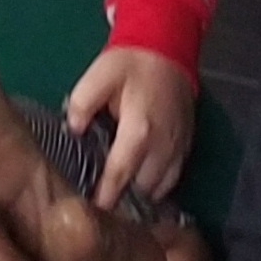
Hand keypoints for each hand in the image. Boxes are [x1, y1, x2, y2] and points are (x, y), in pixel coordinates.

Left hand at [65, 47, 195, 208]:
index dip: (105, 197)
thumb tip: (73, 130)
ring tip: (117, 196)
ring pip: (158, 188)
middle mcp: (162, 145)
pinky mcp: (186, 145)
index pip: (120, 175)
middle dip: (121, 198)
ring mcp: (178, 147)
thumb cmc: (132, 63)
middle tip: (99, 203)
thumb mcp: (99, 74)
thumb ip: (82, 103)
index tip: (90, 213)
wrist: (169, 47)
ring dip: (138, 193)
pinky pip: (173, 178)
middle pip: (140, 188)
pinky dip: (157, 186)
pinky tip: (139, 184)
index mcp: (139, 130)